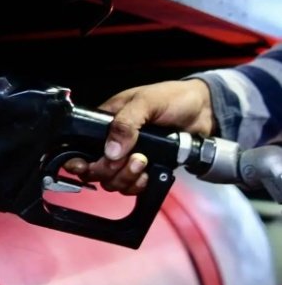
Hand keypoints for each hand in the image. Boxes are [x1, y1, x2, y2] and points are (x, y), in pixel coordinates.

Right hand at [64, 79, 215, 193]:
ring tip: (143, 162)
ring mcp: (127, 157)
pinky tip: (148, 173)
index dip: (79, 160)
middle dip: (110, 170)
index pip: (80, 146)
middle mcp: (113, 142)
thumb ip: (126, 123)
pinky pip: (131, 186)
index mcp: (105, 122)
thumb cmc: (175, 98)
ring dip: (126, 177)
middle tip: (131, 159)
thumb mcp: (147, 102)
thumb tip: (110, 150)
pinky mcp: (143, 169)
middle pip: (95, 170)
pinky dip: (138, 185)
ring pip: (112, 181)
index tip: (86, 166)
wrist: (205, 111)